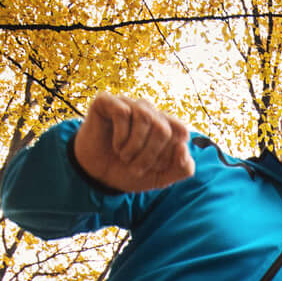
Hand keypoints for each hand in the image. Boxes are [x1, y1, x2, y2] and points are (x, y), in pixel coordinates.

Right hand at [75, 91, 194, 191]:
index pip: (181, 132)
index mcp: (165, 124)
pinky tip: (116, 145)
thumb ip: (183, 168)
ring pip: (144, 117)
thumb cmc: (129, 172)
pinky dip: (121, 135)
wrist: (98, 176)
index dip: (169, 154)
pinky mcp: (107, 102)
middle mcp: (149, 111)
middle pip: (162, 128)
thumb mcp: (161, 178)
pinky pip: (122, 112)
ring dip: (134, 146)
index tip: (156, 167)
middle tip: (135, 167)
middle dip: (149, 155)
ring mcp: (128, 104)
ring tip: (124, 157)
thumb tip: (183, 146)